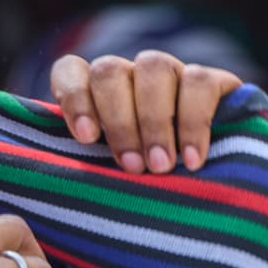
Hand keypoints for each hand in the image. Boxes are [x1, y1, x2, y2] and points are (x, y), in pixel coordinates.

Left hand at [49, 49, 244, 173]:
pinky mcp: (213, 81)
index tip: (85, 137)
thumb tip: (53, 178)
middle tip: (131, 166)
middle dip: (118, 121)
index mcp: (96, 92)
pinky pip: (199, 82)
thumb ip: (86, 166)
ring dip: (154, 120)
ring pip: (152, 66)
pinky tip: (193, 159)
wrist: (214, 201)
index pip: (70, 70)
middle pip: (109, 70)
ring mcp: (171, 73)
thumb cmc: (146, 189)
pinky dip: (193, 122)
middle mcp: (130, 76)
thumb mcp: (111, 177)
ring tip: (161, 166)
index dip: (74, 97)